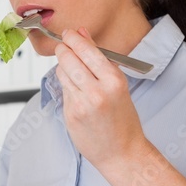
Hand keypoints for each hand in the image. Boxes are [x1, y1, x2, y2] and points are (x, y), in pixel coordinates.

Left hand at [53, 27, 147, 170]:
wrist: (121, 152)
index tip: (68, 33)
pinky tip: (76, 89)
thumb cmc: (123, 119)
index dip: (73, 38)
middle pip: (69, 58)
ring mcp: (81, 103)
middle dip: (63, 49)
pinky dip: (66, 84)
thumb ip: (99, 59)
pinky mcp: (70, 113)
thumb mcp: (118, 85)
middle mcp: (97, 91)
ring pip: (62, 72)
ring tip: (72, 69)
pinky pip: (63, 90)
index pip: (86, 50)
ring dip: (63, 66)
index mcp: (114, 80)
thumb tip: (82, 33)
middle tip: (63, 45)